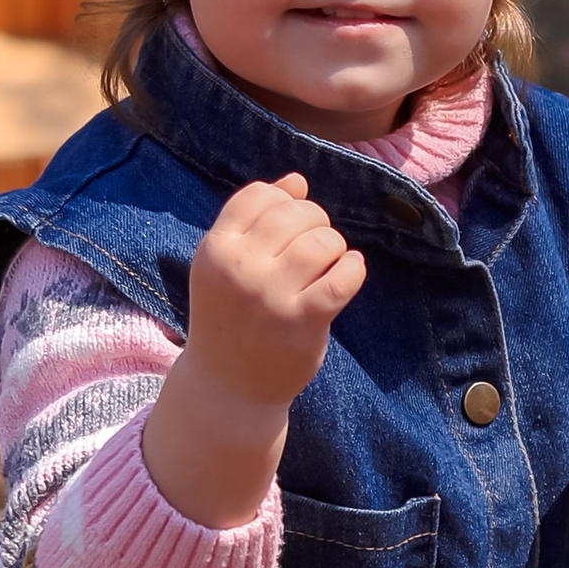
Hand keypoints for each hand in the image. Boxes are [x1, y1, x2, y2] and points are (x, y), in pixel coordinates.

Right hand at [181, 174, 365, 411]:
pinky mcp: (303, 322)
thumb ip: (255, 220)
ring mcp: (271, 296)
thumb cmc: (232, 317)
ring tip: (329, 264)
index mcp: (215, 249)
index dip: (285, 201)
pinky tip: (348, 272)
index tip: (289, 227)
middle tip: (314, 250)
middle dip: (315, 223)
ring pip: (323, 241)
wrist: (227, 387)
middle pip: (297, 213)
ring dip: (335, 247)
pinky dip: (354, 269)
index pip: (260, 195)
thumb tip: (297, 180)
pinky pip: (344, 277)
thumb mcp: (228, 266)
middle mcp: (239, 269)